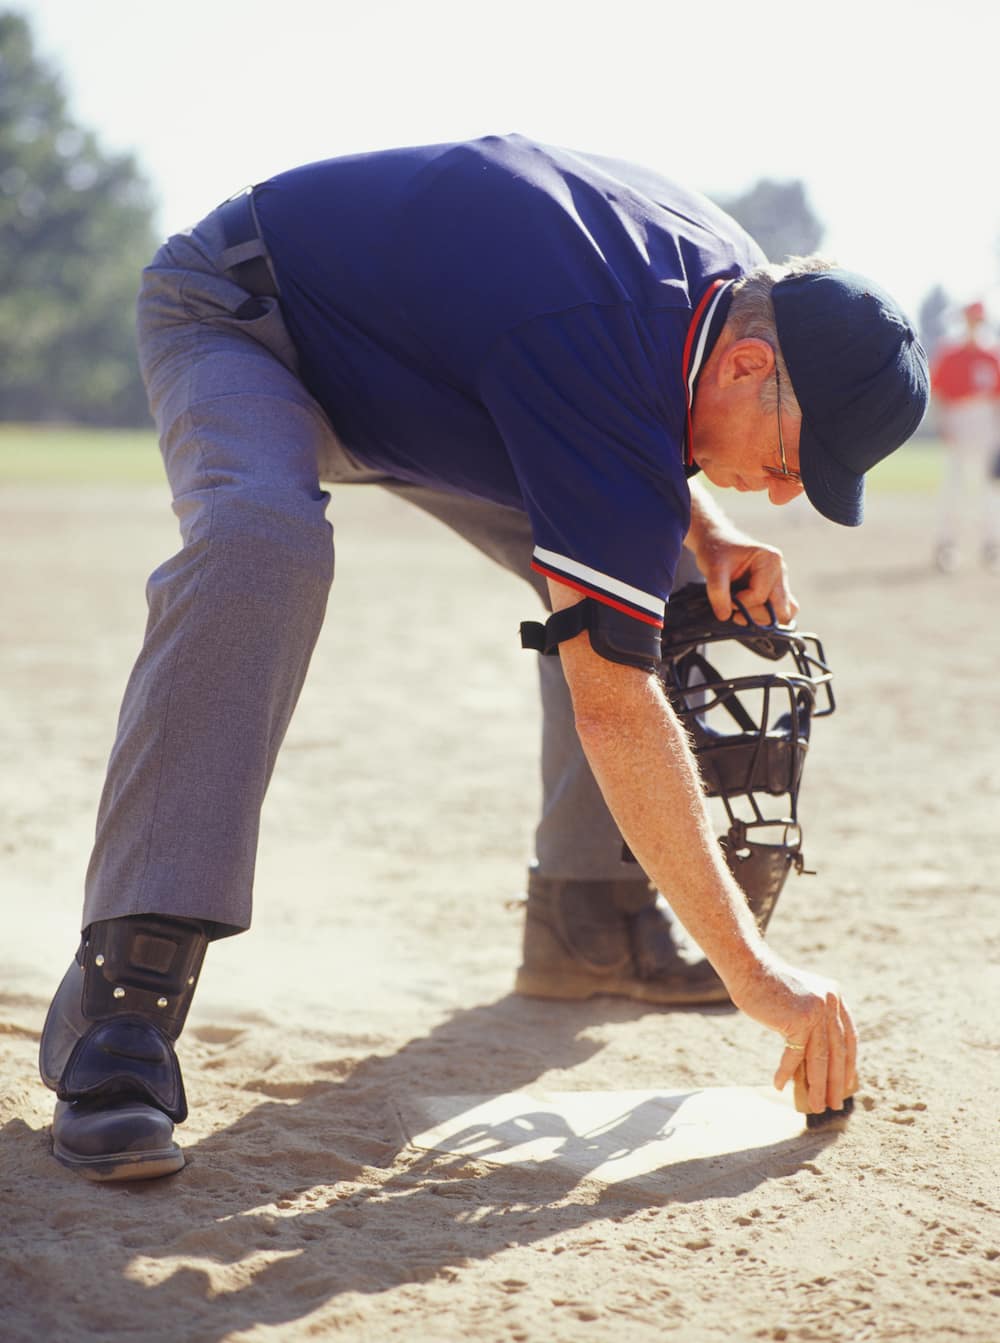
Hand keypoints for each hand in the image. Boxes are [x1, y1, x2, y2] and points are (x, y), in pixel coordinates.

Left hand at [684, 482, 797, 623]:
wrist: (717, 542)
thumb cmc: (717, 550)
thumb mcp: (713, 568)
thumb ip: (718, 592)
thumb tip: (725, 616)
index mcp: (770, 560)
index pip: (760, 595)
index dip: (741, 603)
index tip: (728, 599)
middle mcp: (780, 571)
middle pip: (782, 609)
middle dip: (757, 615)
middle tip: (736, 612)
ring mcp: (780, 582)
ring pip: (784, 612)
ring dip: (762, 618)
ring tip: (741, 612)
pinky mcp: (775, 591)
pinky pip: (777, 611)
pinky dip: (763, 616)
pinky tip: (746, 610)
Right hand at [727, 955, 858, 1112]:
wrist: (749, 968)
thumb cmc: (769, 987)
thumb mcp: (800, 1001)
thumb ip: (814, 1021)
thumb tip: (820, 1061)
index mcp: (834, 996)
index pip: (849, 1038)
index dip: (848, 1064)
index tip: (847, 1085)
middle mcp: (830, 1002)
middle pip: (837, 1052)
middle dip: (835, 1083)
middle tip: (834, 1105)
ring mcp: (816, 1011)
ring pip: (819, 1059)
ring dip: (817, 1086)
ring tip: (815, 1106)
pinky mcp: (799, 1020)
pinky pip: (794, 1055)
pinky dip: (785, 1072)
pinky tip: (778, 1085)